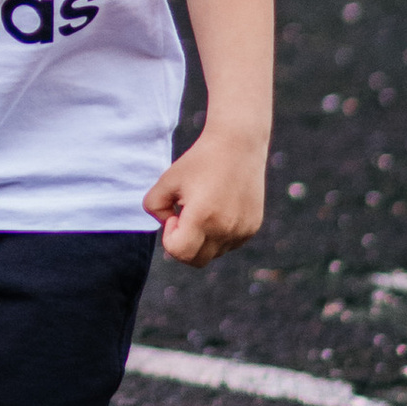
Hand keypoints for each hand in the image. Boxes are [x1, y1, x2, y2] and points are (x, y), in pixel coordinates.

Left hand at [143, 128, 266, 263]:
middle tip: (184, 214)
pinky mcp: (252, 227)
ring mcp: (242, 231)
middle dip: (183, 244)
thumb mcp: (166, 180)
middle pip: (196, 260)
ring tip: (204, 207)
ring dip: (202, 239)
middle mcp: (226, 229)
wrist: (238, 145)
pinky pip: (229, 244)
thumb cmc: (198, 161)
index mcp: (203, 217)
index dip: (170, 237)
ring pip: (213, 253)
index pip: (179, 253)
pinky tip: (219, 207)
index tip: (176, 213)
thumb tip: (169, 226)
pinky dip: (218, 234)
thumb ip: (153, 207)